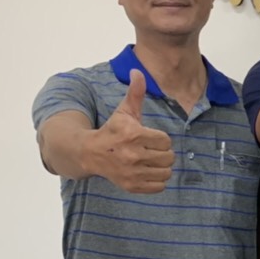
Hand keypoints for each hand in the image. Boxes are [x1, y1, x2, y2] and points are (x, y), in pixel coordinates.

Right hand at [91, 69, 173, 193]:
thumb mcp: (124, 111)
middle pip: (168, 157)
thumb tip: (137, 71)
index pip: (165, 140)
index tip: (149, 138)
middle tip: (151, 150)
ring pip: (166, 172)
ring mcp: (132, 173)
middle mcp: (133, 155)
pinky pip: (159, 187)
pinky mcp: (131, 186)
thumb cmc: (112, 131)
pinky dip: (157, 181)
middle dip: (162, 153)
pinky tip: (147, 172)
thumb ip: (135, 93)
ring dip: (161, 167)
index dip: (159, 139)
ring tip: (150, 161)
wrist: (90, 153)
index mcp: (134, 135)